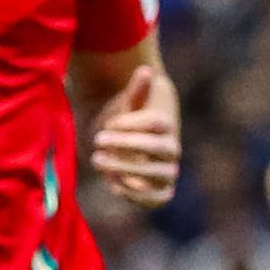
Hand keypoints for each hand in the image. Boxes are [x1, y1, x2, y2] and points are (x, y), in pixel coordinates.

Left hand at [89, 62, 182, 206]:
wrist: (118, 151)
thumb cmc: (122, 126)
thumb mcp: (126, 106)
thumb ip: (136, 91)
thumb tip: (146, 70)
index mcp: (166, 126)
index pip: (157, 123)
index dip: (133, 122)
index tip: (110, 123)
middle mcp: (172, 150)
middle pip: (160, 147)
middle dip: (127, 144)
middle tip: (97, 140)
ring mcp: (167, 173)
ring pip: (157, 173)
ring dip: (127, 168)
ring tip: (98, 160)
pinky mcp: (160, 193)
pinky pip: (156, 199)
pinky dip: (136, 194)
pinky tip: (111, 182)